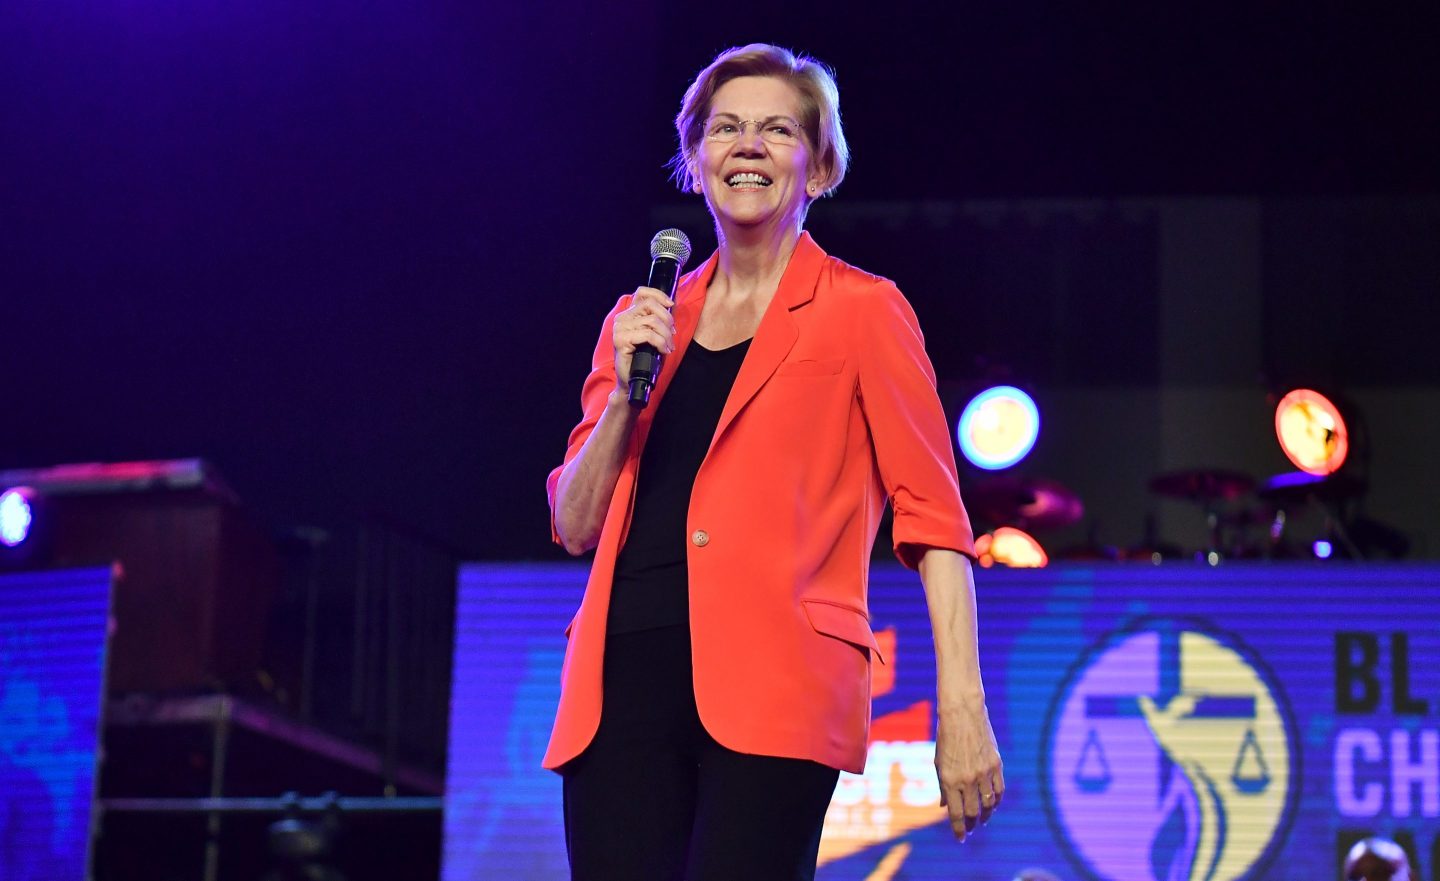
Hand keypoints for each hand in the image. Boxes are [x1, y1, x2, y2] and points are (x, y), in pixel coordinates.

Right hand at [612, 286, 675, 392]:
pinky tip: (663, 351)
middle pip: (650, 305)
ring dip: (666, 335)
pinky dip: (660, 342)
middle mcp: (621, 319)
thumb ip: (657, 319)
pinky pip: (648, 335)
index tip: (671, 305)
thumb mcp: (653, 334)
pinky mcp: (621, 340)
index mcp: (628, 314)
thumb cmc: (644, 358)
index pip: (642, 293)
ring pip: (652, 321)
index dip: (659, 295)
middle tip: (672, 335)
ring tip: (668, 346)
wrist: (632, 380)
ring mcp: (619, 329)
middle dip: (667, 319)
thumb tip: (671, 306)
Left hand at [934, 701, 1003, 841]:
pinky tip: (993, 805)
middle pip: (972, 811)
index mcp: (950, 779)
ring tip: (983, 820)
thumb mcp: (939, 763)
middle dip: (971, 823)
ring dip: (986, 815)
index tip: (961, 838)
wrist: (962, 714)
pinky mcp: (996, 764)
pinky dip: (996, 800)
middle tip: (971, 829)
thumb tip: (945, 806)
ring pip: (988, 803)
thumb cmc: (946, 738)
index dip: (959, 829)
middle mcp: (967, 779)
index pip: (955, 813)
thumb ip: (943, 786)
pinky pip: (999, 790)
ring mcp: (983, 772)